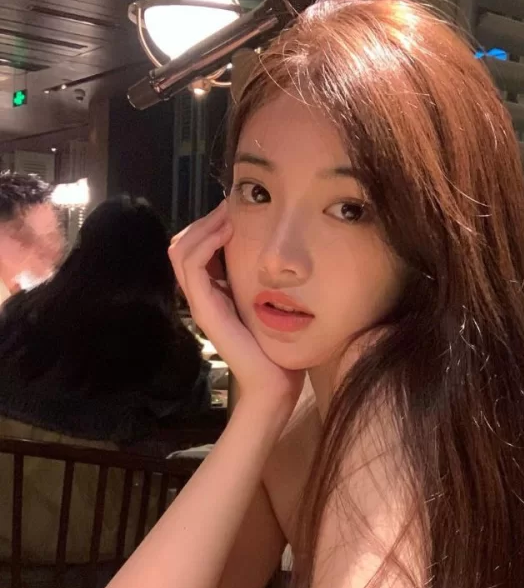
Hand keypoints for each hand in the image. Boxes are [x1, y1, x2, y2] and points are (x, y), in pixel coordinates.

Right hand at [169, 202, 303, 406]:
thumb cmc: (278, 346)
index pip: (196, 246)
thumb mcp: (270, 302)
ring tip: (229, 213)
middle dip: (206, 219)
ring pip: (181, 249)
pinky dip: (206, 242)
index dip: (212, 223)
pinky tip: (228, 231)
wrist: (275, 384)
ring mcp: (201, 302)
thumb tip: (278, 253)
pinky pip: (192, 265)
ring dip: (205, 225)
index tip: (239, 209)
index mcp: (215, 291)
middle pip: (183, 243)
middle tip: (233, 204)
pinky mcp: (205, 309)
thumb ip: (264, 280)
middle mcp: (203, 295)